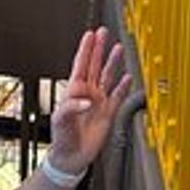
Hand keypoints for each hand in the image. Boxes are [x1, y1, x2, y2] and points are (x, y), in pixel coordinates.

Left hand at [47, 28, 133, 174]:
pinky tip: (128, 76)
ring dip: (113, 63)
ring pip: (107, 76)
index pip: (80, 64)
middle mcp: (87, 93)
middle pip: (94, 65)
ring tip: (119, 49)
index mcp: (73, 91)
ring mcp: (98, 101)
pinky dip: (123, 86)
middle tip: (104, 33)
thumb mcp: (61, 120)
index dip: (85, 49)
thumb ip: (71, 108)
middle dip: (99, 49)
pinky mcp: (108, 112)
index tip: (90, 35)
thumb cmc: (62, 138)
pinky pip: (118, 95)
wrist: (71, 156)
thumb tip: (86, 100)